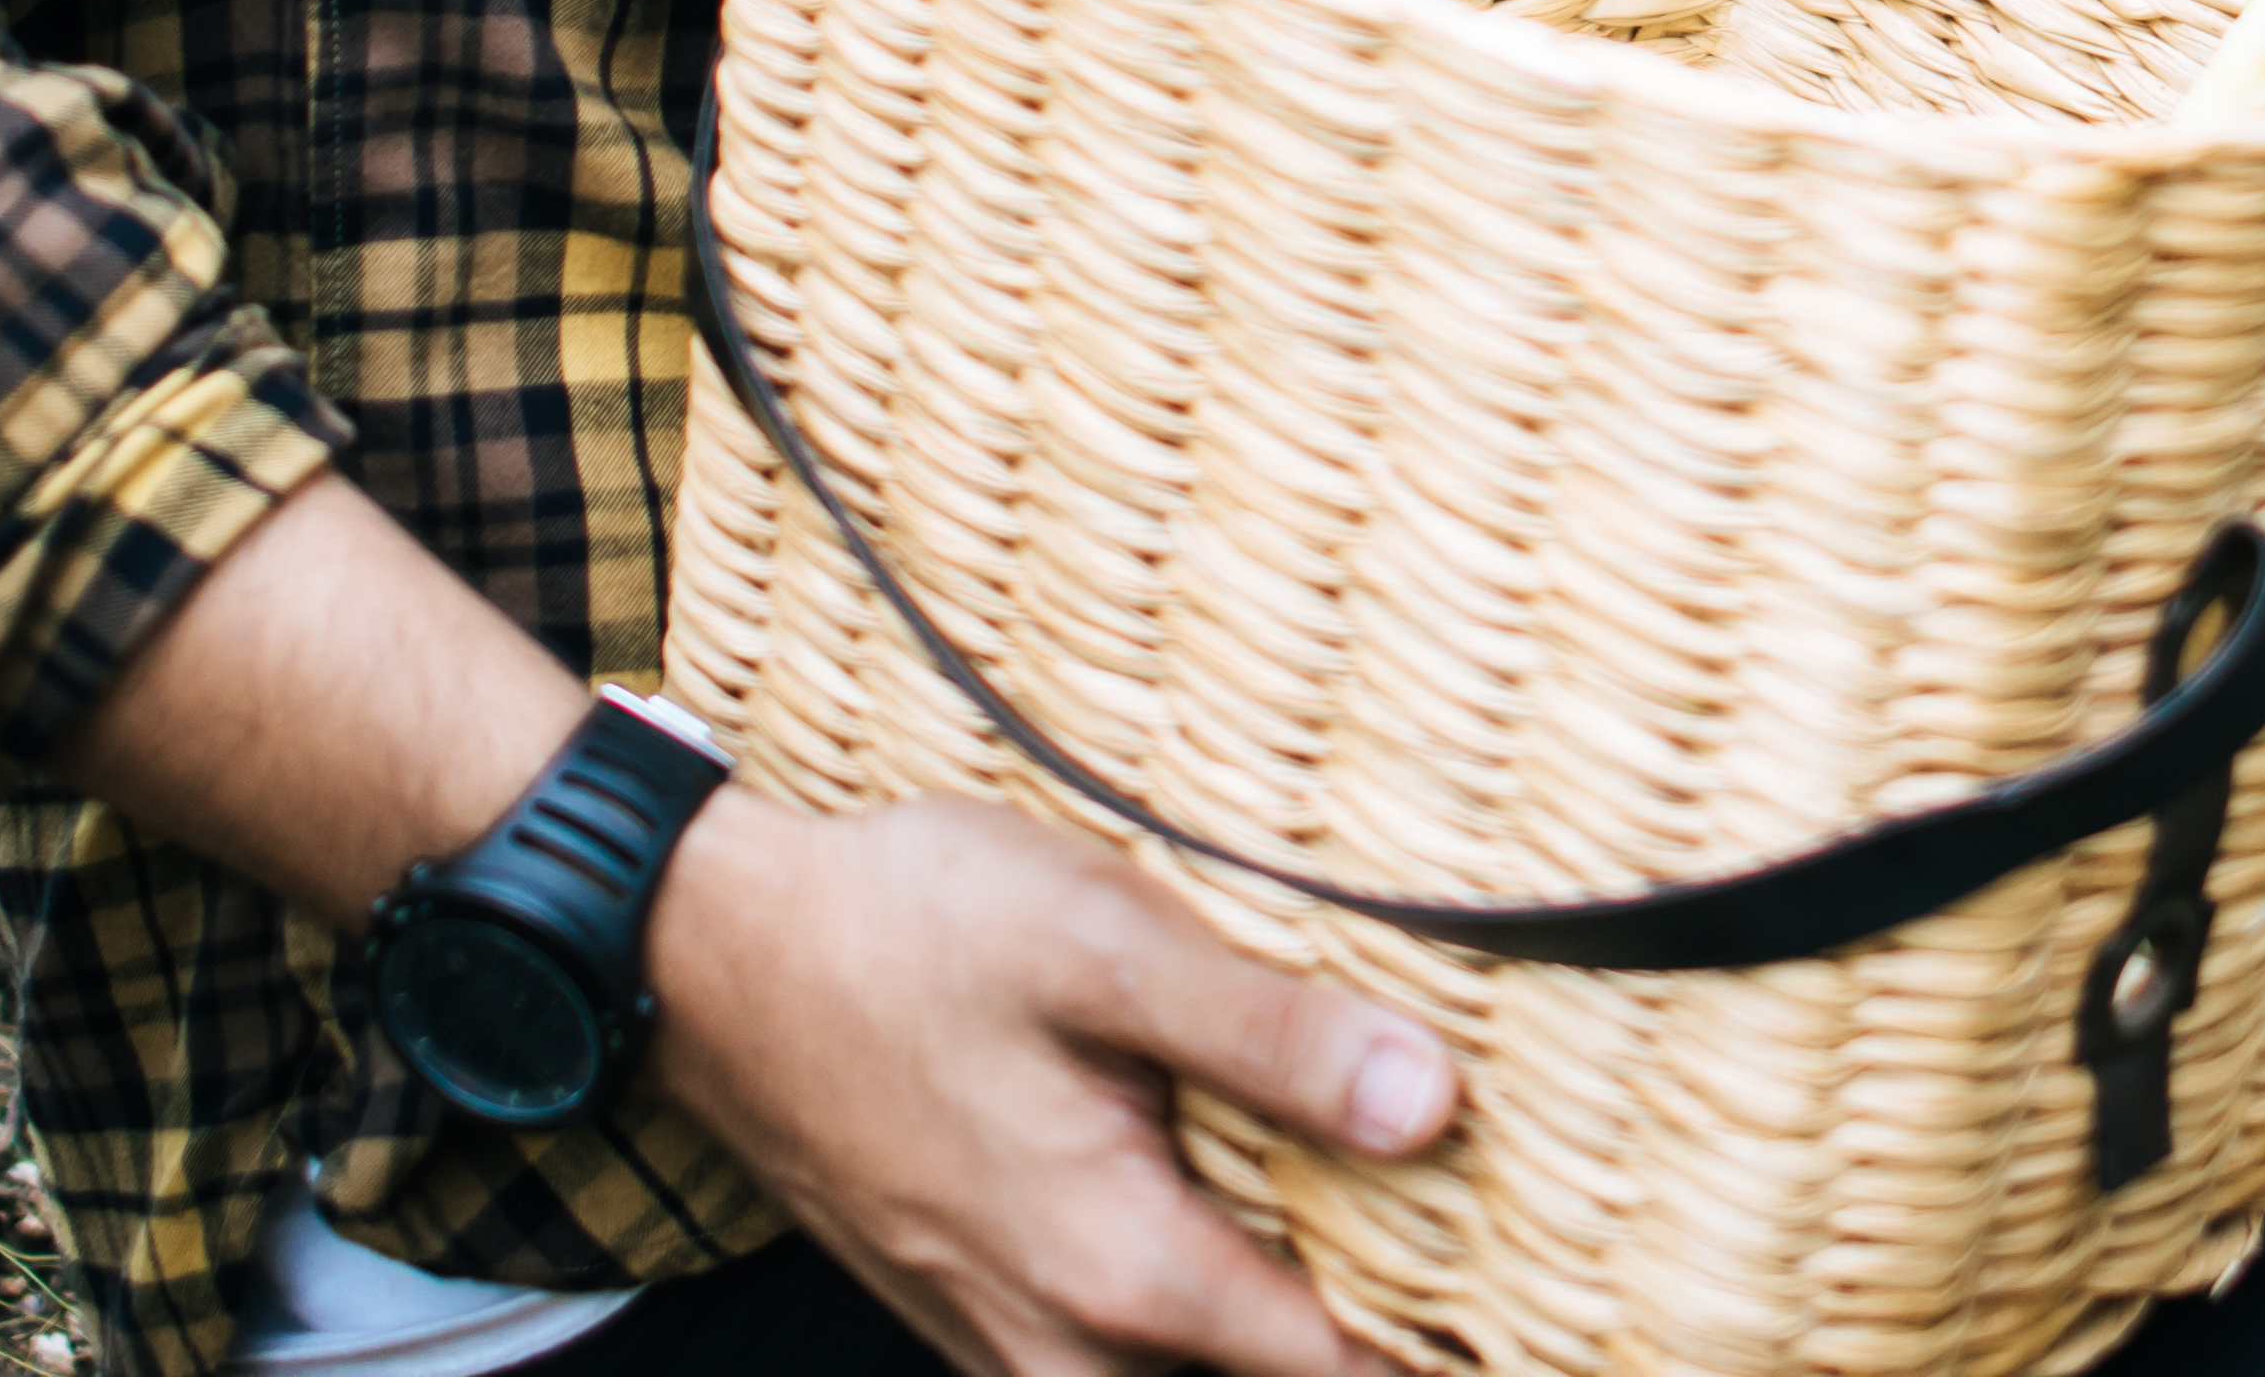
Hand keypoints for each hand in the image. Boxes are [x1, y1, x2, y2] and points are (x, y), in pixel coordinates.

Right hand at [644, 792, 1452, 1376]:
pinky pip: (1111, 1364)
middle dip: (1374, 1350)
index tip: (1552, 1302)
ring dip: (1279, 1340)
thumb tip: (1434, 1107)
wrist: (712, 956)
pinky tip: (1244, 1228)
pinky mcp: (977, 1314)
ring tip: (1389, 1258)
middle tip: (1488, 1274)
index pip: (1343, 1375)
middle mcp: (1069, 1348)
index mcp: (1125, 1274)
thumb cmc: (906, 932)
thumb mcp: (1103, 946)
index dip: (1459, 1348)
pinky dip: (1196, 1328)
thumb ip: (1272, 1036)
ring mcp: (1011, 1344)